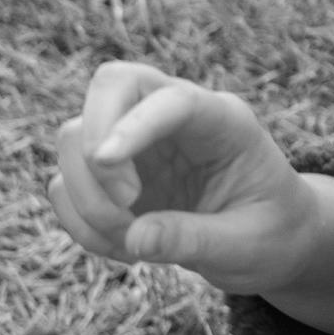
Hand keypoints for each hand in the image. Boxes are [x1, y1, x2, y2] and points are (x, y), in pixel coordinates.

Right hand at [50, 61, 318, 294]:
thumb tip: (135, 238)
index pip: (170, 99)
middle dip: (92, 147)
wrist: (265, 240)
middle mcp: (172, 120)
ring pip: (73, 140)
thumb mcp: (245, 244)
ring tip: (130, 242)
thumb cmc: (268, 234)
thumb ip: (192, 239)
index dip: (133, 123)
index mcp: (221, 121)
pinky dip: (80, 224)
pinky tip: (122, 246)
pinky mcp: (108, 178)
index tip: (105, 160)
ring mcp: (135, 145)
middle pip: (108, 87)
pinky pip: (65, 188)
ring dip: (87, 201)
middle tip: (124, 206)